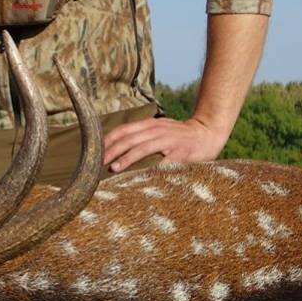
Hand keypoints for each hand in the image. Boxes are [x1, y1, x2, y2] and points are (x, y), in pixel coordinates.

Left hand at [102, 115, 226, 173]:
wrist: (207, 134)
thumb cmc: (178, 136)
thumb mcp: (159, 130)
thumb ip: (141, 136)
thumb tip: (117, 148)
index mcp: (150, 125)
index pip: (124, 130)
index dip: (108, 140)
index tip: (94, 151)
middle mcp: (156, 130)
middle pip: (128, 139)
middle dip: (111, 150)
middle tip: (96, 163)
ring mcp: (168, 140)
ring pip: (142, 147)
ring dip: (126, 158)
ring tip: (113, 168)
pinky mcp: (179, 152)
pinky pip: (161, 161)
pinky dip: (149, 168)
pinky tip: (140, 175)